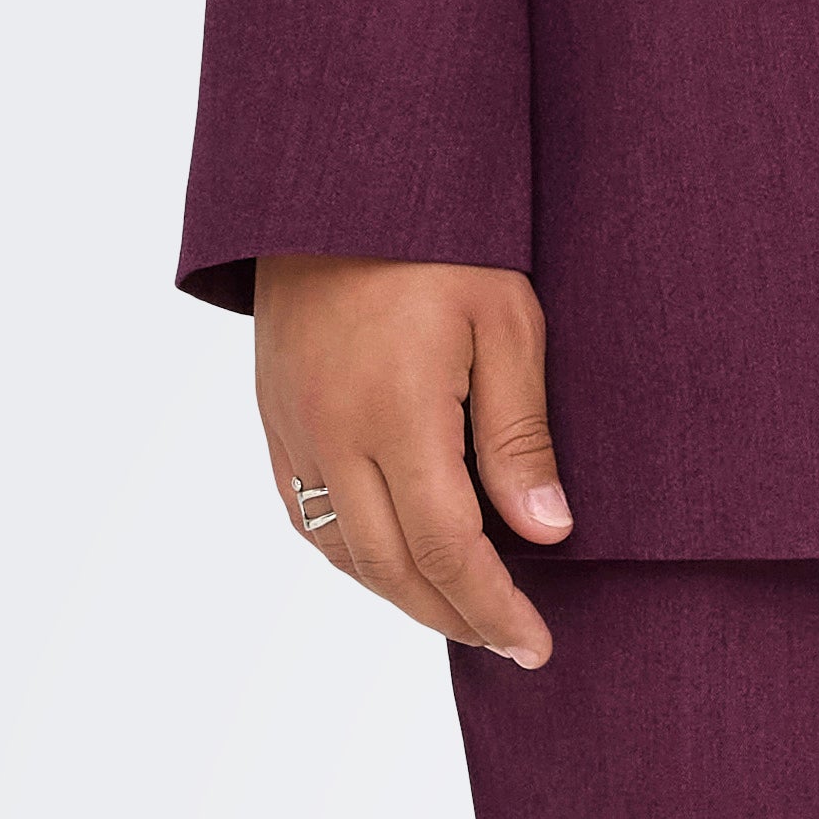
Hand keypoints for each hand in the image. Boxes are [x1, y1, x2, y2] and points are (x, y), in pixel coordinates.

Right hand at [253, 256, 566, 666]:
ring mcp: (292, 426)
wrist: (333, 173)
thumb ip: (521, 435)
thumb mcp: (506, 320)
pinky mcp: (273, 413)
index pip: (450, 550)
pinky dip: (352, 555)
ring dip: (402, 594)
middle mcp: (332, 433)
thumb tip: (545, 533)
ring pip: (342, 550)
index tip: (536, 645)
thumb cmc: (437, 236)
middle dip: (454, 617)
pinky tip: (394, 560)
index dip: (494, 608)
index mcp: (395, 414)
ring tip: (461, 610)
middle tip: (508, 641)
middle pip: (392, 567)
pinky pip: (304, 512)